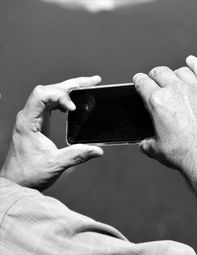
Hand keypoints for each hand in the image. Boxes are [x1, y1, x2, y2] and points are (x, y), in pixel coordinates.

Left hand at [0, 76, 103, 190]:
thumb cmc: (28, 173)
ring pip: (51, 94)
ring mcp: (34, 117)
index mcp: (28, 121)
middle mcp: (29, 115)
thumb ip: (77, 155)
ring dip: (70, 88)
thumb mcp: (55, 164)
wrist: (16, 181)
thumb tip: (98, 150)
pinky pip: (52, 103)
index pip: (42, 94)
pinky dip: (65, 99)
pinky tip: (76, 103)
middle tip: (94, 81)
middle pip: (49, 89)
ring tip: (90, 85)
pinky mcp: (39, 121)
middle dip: (72, 84)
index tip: (74, 109)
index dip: (60, 96)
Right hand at [133, 56, 196, 176]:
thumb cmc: (183, 154)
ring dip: (173, 74)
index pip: (142, 82)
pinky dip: (195, 64)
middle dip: (154, 76)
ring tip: (173, 80)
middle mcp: (175, 91)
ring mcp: (194, 89)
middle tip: (154, 81)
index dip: (139, 81)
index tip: (139, 81)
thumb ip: (147, 143)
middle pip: (160, 72)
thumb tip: (145, 143)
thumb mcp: (156, 150)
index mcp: (157, 101)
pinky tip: (191, 61)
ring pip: (180, 71)